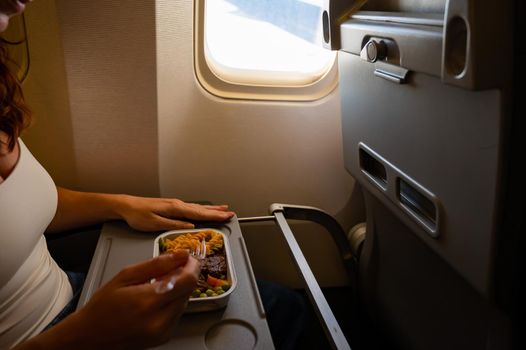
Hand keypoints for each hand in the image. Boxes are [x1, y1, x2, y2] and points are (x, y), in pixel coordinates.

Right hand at [60, 251, 198, 349]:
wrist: (89, 336)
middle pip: (188, 291)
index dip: (192, 266)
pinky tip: (155, 301)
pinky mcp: (163, 337)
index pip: (188, 280)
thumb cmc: (102, 306)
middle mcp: (159, 319)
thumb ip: (157, 264)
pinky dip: (171, 304)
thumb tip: (181, 255)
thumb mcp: (126, 276)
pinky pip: (177, 314)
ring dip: (177, 290)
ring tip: (156, 286)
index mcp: (149, 301)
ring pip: (184, 302)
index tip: (188, 258)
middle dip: (183, 277)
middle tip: (168, 270)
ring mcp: (163, 331)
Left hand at [116, 196, 234, 231]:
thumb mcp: (155, 223)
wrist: (126, 206)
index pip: (199, 213)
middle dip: (217, 212)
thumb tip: (190, 225)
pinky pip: (191, 208)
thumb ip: (173, 224)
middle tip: (230, 213)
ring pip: (197, 207)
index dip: (214, 216)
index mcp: (175, 209)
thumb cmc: (138, 216)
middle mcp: (177, 204)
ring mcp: (175, 204)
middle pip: (201, 209)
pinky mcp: (171, 206)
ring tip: (223, 209)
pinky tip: (203, 210)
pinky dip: (201, 209)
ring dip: (211, 209)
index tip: (227, 216)